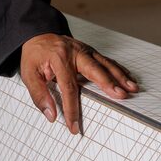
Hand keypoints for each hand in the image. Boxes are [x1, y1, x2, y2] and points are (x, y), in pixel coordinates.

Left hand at [20, 33, 137, 134]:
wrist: (37, 34)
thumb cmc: (35, 55)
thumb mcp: (28, 74)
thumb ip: (39, 94)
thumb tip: (51, 115)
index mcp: (58, 57)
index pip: (69, 86)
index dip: (72, 108)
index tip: (74, 126)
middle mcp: (74, 52)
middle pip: (94, 69)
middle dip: (108, 83)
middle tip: (121, 95)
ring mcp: (84, 49)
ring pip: (104, 63)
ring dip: (119, 76)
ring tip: (131, 88)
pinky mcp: (90, 51)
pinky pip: (106, 60)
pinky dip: (118, 69)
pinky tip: (127, 77)